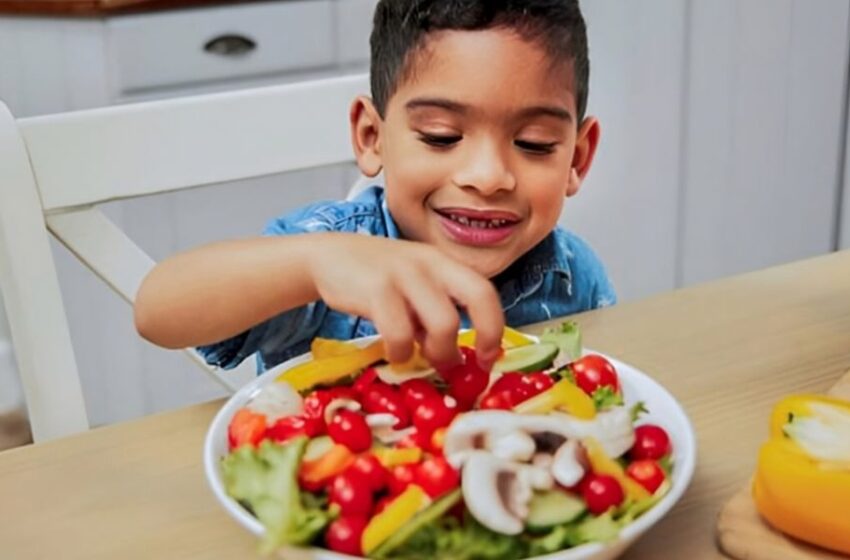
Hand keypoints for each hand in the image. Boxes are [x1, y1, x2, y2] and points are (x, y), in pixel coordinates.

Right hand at [308, 233, 503, 369]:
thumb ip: (435, 314)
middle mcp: (432, 263)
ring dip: (438, 351)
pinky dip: (401, 351)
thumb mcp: (413, 287)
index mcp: (445, 263)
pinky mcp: (377, 289)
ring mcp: (405, 274)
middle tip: (464, 362)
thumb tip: (455, 359)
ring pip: (444, 322)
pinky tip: (394, 352)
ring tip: (421, 357)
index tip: (488, 357)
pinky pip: (401, 332)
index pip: (485, 291)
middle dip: (483, 335)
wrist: (328, 256)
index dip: (495, 327)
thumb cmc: (377, 279)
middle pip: (479, 296)